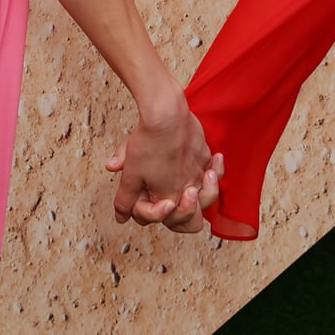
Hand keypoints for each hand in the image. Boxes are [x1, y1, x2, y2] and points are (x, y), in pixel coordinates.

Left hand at [104, 105, 224, 233]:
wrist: (166, 114)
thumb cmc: (149, 142)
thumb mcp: (130, 175)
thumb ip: (125, 200)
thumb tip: (120, 217)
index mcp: (170, 198)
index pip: (167, 220)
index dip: (151, 213)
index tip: (146, 199)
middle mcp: (190, 189)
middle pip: (193, 220)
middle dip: (182, 214)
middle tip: (171, 203)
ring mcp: (201, 173)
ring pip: (207, 196)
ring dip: (200, 195)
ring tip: (191, 188)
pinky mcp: (206, 156)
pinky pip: (213, 171)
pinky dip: (212, 171)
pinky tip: (208, 166)